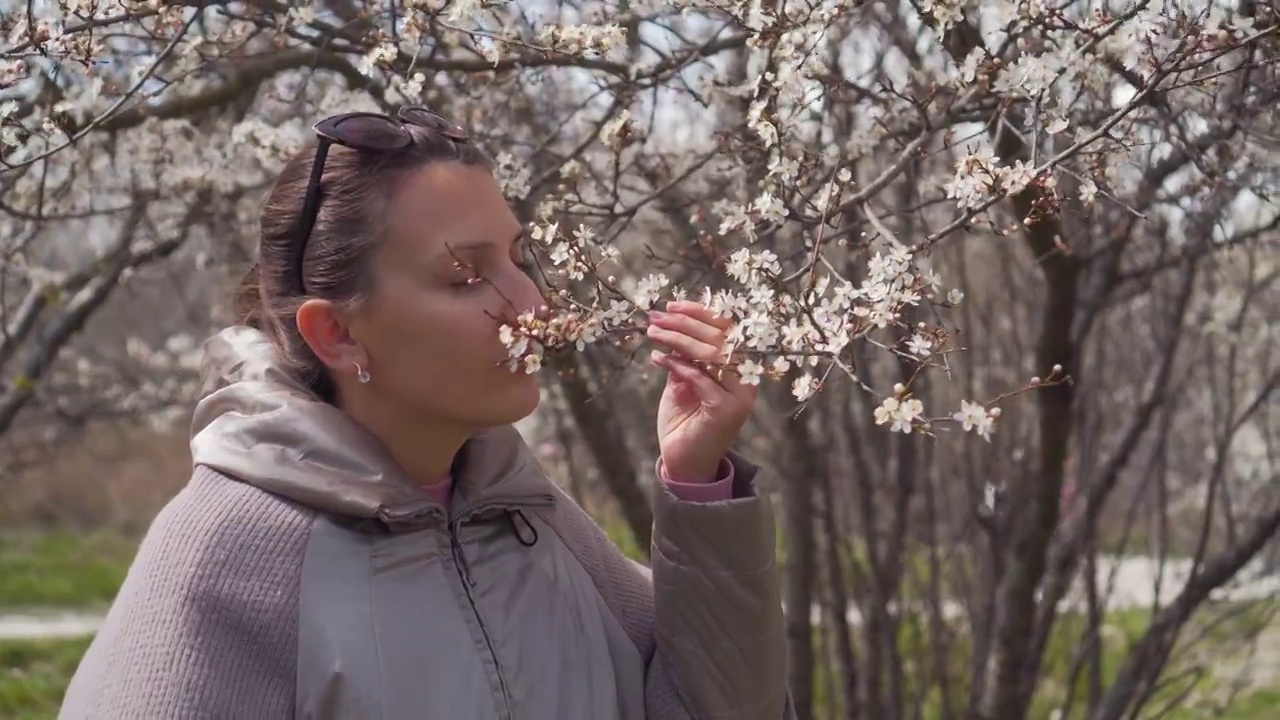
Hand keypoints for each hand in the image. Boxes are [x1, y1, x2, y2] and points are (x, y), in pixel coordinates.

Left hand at [648, 301, 757, 482]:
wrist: (684, 462)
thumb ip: (684, 354)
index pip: (727, 329)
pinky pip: (700, 377)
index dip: (700, 313)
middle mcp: (748, 380)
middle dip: (684, 323)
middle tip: (655, 317)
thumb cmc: (684, 419)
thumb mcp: (682, 379)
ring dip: (678, 339)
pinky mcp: (727, 410)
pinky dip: (677, 365)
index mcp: (742, 368)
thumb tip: (671, 322)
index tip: (672, 305)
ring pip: (712, 355)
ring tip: (653, 332)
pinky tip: (658, 359)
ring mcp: (741, 396)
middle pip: (720, 338)